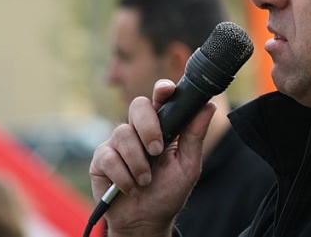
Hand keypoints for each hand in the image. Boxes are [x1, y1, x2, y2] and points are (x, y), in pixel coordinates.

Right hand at [89, 79, 215, 236]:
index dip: (162, 90)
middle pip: (138, 106)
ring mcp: (119, 143)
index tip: (166, 90)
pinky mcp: (102, 159)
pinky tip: (130, 187)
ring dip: (138, 162)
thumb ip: (195, 134)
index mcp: (163, 126)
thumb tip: (209, 105)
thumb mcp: (188, 164)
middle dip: (148, 128)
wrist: (146, 220)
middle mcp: (139, 130)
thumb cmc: (169, 191)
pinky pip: (109, 157)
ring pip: (123, 134)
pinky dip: (123, 176)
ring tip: (146, 180)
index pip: (161, 99)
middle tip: (157, 150)